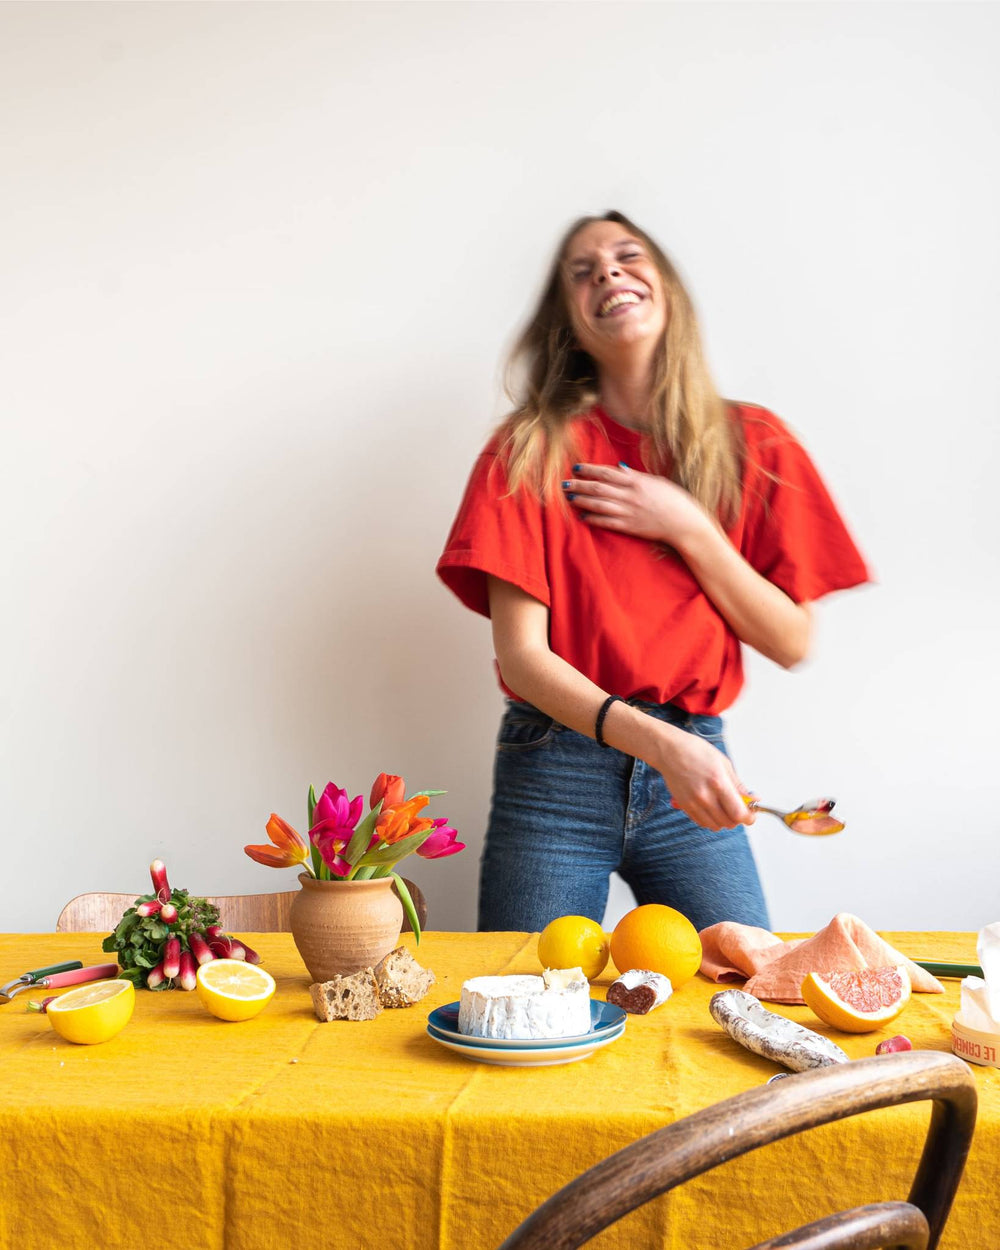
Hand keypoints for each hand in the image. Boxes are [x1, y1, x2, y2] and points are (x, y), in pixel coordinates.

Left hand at [562, 463, 710, 548]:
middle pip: (598, 488)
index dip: (590, 469)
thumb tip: (618, 468)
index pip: (607, 473)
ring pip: (599, 505)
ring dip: (582, 501)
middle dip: (579, 485)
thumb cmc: (674, 499)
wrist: (684, 523)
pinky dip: (593, 519)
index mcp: (637, 482)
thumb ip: (635, 475)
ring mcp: (629, 512)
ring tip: (570, 498)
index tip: (577, 467)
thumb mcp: (656, 481)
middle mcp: (630, 496)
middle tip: (564, 483)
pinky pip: (607, 522)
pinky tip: (583, 517)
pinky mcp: (630, 527)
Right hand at [650, 723, 754, 832]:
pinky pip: (702, 822)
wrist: (669, 750)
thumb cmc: (696, 751)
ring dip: (723, 820)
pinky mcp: (684, 806)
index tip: (751, 815)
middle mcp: (705, 796)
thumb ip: (738, 785)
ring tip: (724, 807)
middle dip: (737, 818)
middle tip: (738, 808)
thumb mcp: (723, 763)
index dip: (748, 818)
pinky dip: (710, 819)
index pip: (738, 813)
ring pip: (715, 825)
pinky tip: (711, 807)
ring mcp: (693, 803)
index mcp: (718, 782)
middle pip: (728, 822)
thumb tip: (752, 799)